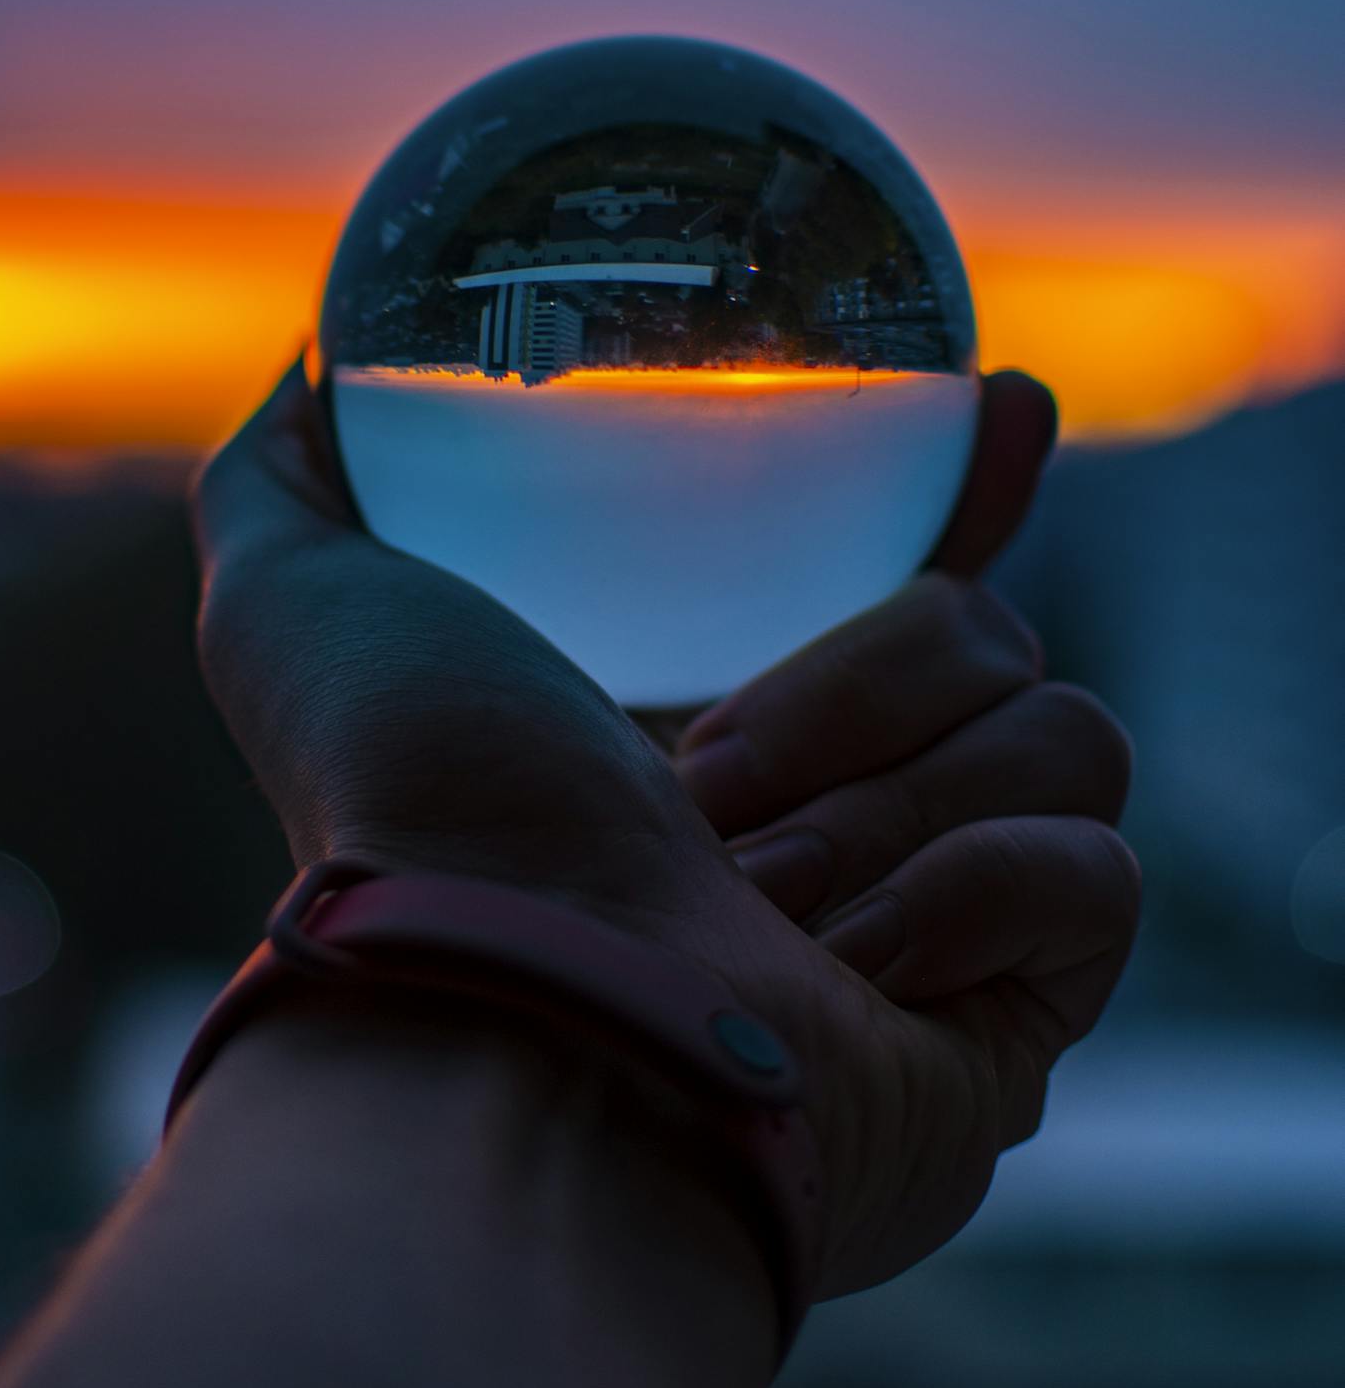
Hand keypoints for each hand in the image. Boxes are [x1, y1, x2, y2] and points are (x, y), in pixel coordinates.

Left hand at [192, 363, 1138, 1299]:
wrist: (508, 1020)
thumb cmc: (402, 815)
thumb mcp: (300, 603)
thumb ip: (291, 479)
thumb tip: (318, 362)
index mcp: (723, 740)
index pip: (912, 576)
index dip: (975, 493)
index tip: (1002, 405)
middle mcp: (845, 827)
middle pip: (991, 628)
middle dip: (845, 688)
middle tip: (699, 787)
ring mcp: (943, 928)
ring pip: (1062, 732)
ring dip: (886, 801)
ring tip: (750, 894)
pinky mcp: (1019, 1025)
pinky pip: (1097, 869)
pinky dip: (972, 891)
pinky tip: (854, 964)